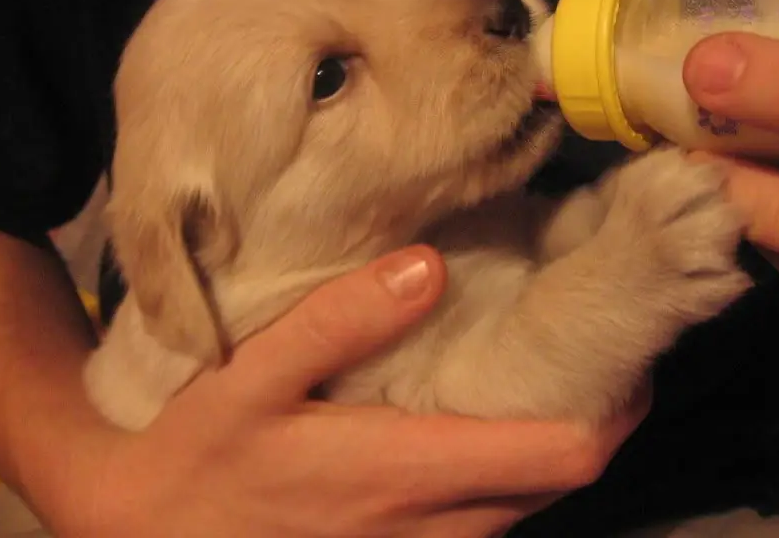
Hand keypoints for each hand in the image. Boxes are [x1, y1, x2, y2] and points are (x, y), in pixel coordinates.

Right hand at [42, 245, 647, 537]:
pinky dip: (518, 464)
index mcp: (408, 470)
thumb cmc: (201, 456)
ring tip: (558, 363)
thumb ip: (338, 322)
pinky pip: (493, 512)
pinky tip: (494, 410)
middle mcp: (434, 522)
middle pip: (562, 477)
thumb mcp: (251, 378)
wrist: (149, 534)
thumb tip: (427, 267)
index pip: (559, 452)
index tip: (629, 344)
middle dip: (598, 414)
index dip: (614, 404)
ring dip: (559, 439)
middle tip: (598, 339)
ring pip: (531, 499)